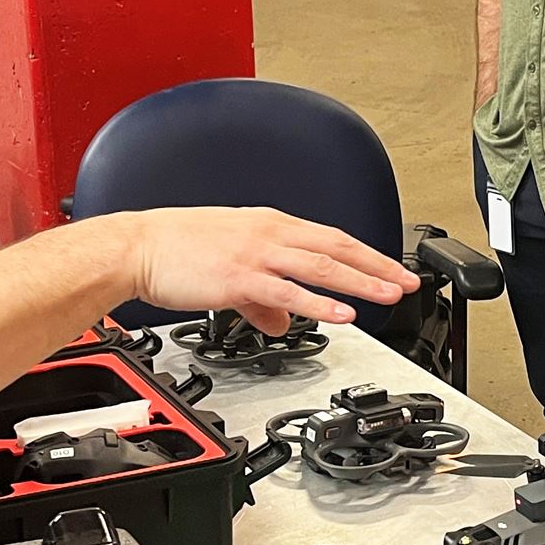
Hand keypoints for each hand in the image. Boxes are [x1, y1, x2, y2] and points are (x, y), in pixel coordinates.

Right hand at [114, 207, 419, 333]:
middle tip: (408, 283)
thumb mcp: (228, 269)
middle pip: (337, 247)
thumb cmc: (174, 250)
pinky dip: (319, 303)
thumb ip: (261, 299)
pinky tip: (342, 315)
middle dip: (377, 266)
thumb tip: (281, 320)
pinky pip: (288, 291)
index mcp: (269, 225)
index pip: (330, 237)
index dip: (366, 254)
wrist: (136, 247)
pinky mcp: (239, 277)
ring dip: (360, 281)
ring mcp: (256, 254)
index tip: (391, 268)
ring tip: (389, 295)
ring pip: (321, 266)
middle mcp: (269, 233)